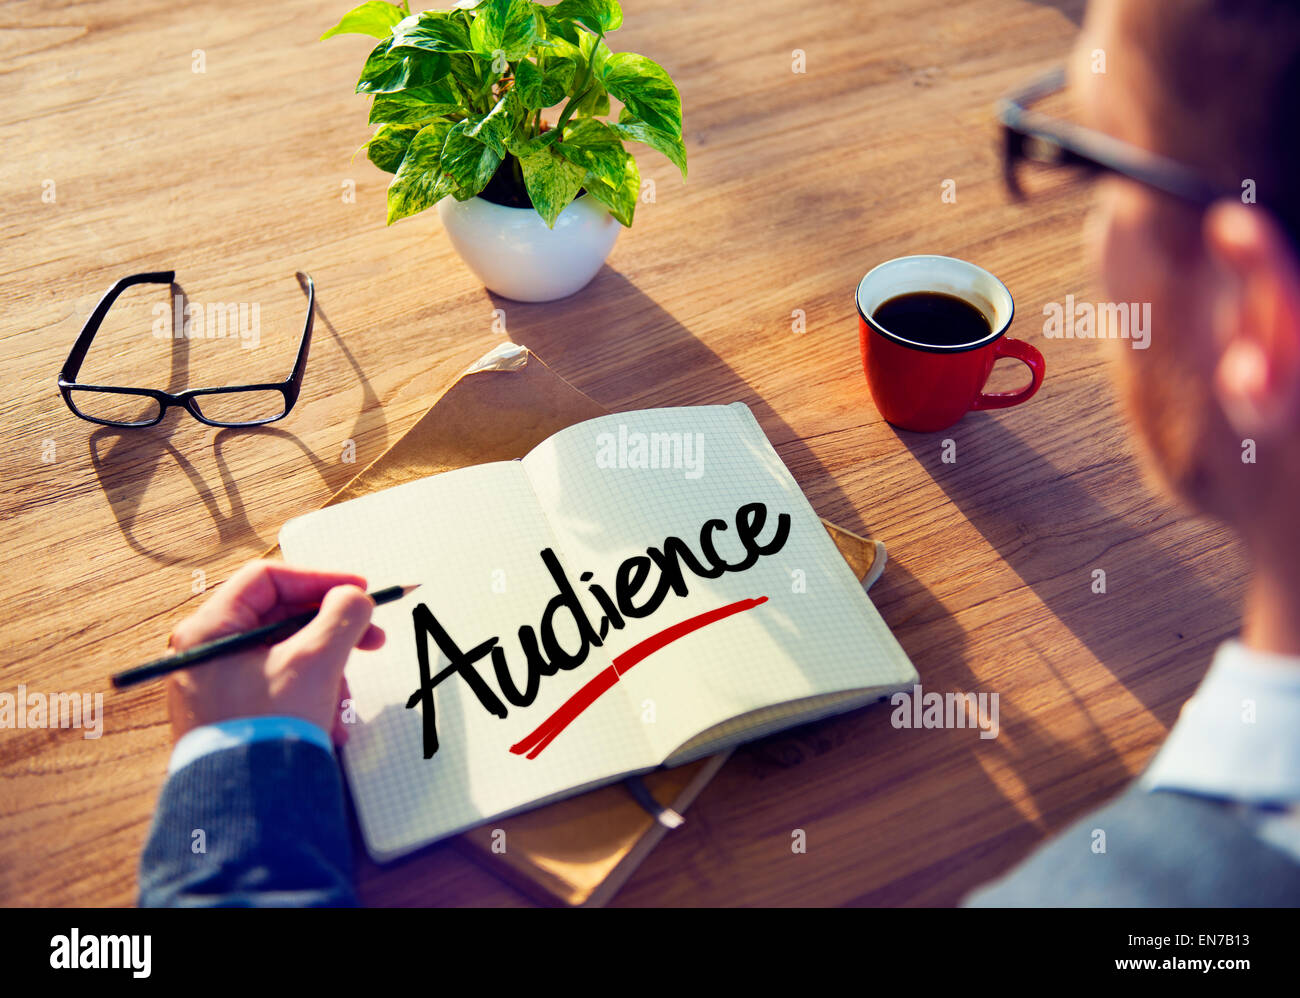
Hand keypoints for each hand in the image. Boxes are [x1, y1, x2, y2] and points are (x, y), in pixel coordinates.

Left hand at [164, 560, 385, 745]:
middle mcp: (206, 654)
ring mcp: (218, 686)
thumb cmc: (266, 730)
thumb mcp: (315, 661)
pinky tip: (330, 722)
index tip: (356, 592)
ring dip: (326, 671)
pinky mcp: (234, 713)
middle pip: (281, 619)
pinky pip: (280, 687)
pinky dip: (311, 696)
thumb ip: (342, 616)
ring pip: (286, 656)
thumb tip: (354, 598)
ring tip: (343, 702)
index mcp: (209, 630)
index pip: (268, 579)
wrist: (247, 805)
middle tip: (370, 639)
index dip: (319, 579)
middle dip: (331, 633)